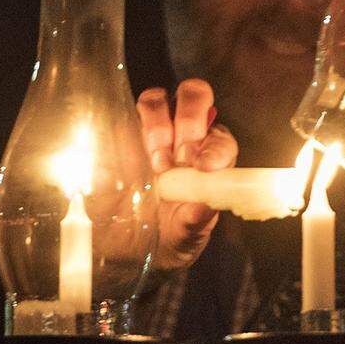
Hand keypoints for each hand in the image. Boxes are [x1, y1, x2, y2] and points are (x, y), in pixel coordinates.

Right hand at [137, 79, 236, 269]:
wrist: (130, 245)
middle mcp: (186, 136)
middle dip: (189, 120)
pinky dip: (128, 128)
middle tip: (179, 157)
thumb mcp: (186, 235)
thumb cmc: (170, 234)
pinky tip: (130, 158)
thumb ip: (196, 220)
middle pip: (195, 98)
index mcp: (212, 159)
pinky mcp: (123, 133)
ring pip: (159, 100)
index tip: (203, 168)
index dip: (215, 148)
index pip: (221, 140)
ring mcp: (153, 131)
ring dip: (158, 124)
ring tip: (155, 161)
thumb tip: (202, 206)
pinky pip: (126, 114)